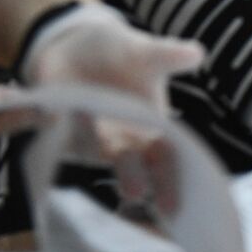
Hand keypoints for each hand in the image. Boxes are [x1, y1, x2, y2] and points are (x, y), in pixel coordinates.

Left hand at [22, 5, 204, 211]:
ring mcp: (88, 139)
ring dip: (89, 138)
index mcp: (151, 129)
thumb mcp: (144, 52)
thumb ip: (166, 56)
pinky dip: (56, 125)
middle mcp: (121, 142)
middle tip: (135, 192)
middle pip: (130, 168)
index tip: (173, 204)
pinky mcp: (56, 130)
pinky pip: (55, 133)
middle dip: (131, 179)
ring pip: (90, 149)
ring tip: (86, 113)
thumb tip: (197, 53)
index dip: (169, 182)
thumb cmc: (121, 54)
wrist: (77, 47)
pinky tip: (56, 112)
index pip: (165, 159)